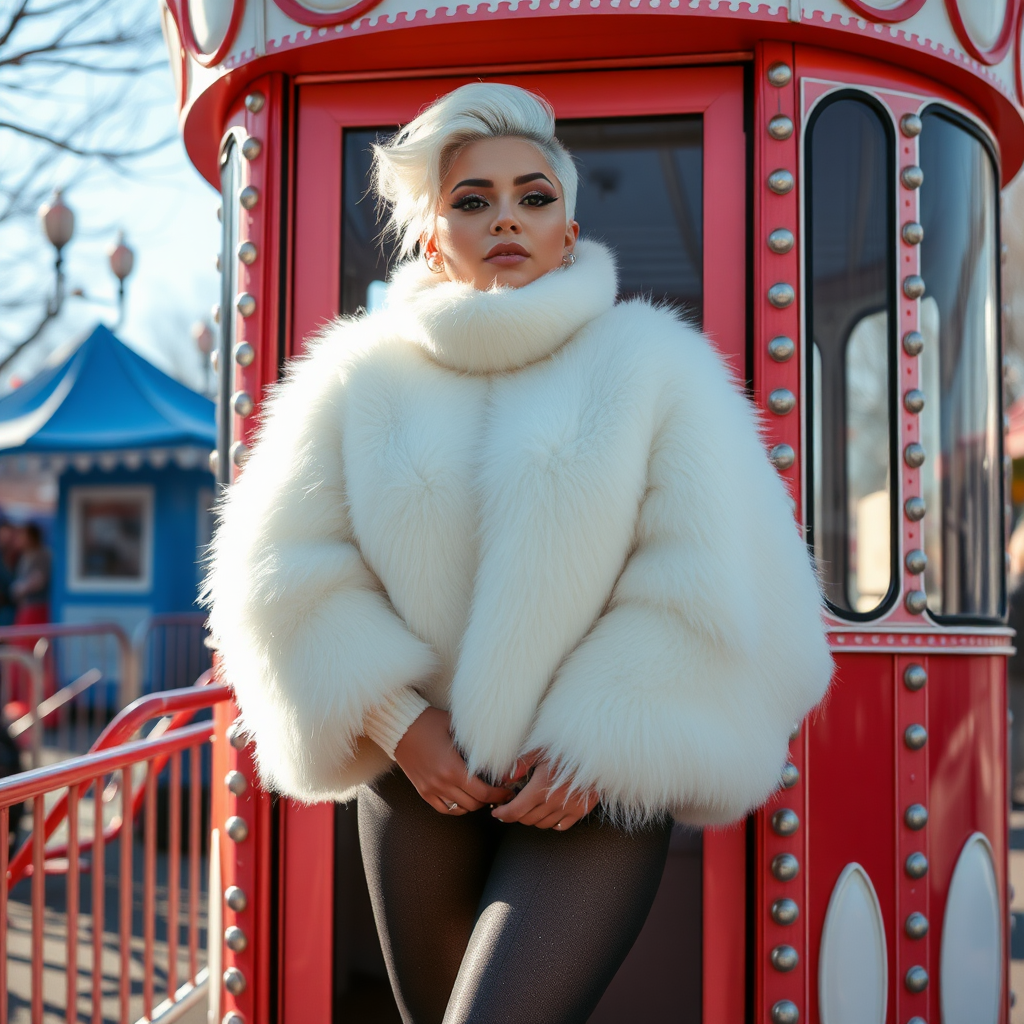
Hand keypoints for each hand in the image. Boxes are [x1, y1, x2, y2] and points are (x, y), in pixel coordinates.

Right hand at [394, 707, 512, 814]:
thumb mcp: (456, 726)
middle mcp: (442, 782)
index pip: (483, 792)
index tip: (507, 792)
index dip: (499, 795)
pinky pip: (444, 808)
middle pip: (474, 803)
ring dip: (474, 804)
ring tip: (481, 794)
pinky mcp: (423, 791)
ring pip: (460, 808)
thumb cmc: (428, 722)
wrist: (400, 726)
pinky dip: (456, 807)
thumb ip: (475, 740)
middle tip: (498, 793)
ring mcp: (431, 789)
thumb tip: (497, 746)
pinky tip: (463, 798)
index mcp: (453, 768)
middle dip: (490, 800)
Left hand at [491, 752, 598, 829]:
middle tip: (513, 805)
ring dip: (532, 818)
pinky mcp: (581, 810)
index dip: (503, 814)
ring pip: (542, 824)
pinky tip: (548, 811)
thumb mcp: (541, 749)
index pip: (515, 811)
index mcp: (540, 788)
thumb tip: (506, 777)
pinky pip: (561, 826)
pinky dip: (551, 822)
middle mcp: (553, 802)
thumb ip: (521, 763)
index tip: (497, 812)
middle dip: (516, 815)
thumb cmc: (568, 748)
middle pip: (527, 819)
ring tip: (529, 807)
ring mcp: (568, 808)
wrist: (597, 752)